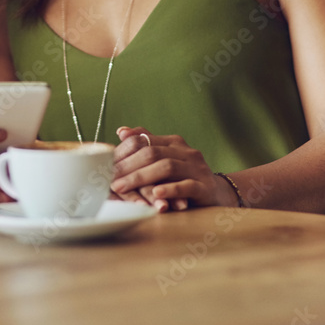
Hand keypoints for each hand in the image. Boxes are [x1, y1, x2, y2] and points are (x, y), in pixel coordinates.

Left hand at [111, 127, 228, 211]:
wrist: (219, 194)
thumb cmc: (185, 177)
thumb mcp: (166, 159)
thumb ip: (146, 144)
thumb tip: (122, 131)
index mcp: (174, 143)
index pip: (145, 141)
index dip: (123, 152)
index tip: (105, 164)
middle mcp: (187, 152)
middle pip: (153, 153)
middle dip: (128, 167)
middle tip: (109, 179)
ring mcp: (198, 169)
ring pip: (167, 167)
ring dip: (141, 178)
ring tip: (122, 187)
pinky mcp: (206, 188)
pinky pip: (187, 186)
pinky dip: (170, 189)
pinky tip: (155, 193)